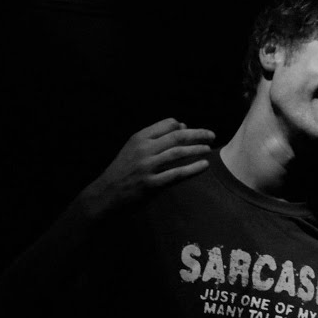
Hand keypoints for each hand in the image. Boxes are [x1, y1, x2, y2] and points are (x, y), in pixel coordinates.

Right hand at [79, 118, 215, 218]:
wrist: (105, 193)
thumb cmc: (122, 170)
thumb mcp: (134, 149)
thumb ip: (155, 137)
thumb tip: (182, 126)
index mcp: (139, 138)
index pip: (167, 124)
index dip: (183, 126)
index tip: (194, 131)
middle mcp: (143, 149)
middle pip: (176, 136)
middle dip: (197, 134)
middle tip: (211, 135)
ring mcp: (147, 167)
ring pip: (178, 153)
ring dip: (197, 149)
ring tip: (209, 148)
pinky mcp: (151, 184)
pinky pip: (177, 174)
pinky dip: (193, 169)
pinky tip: (204, 165)